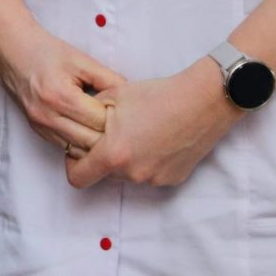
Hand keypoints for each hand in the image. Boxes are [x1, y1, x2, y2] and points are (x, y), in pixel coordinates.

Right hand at [0, 16, 122, 155]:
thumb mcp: (82, 60)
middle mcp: (47, 115)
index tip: (127, 111)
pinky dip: (81, 143)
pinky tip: (90, 131)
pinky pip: (65, 148)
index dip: (117, 118)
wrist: (11, 51)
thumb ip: (109, 79)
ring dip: (95, 144)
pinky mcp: (37, 130)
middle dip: (109, 135)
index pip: (100, 121)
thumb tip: (132, 99)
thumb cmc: (46, 51)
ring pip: (78, 151)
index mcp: (60, 96)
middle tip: (123, 126)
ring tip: (108, 131)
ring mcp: (40, 126)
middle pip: (91, 142)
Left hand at [67, 58, 240, 190]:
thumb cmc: (157, 95)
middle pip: (103, 173)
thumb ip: (88, 113)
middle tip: (112, 132)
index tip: (78, 148)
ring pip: (126, 174)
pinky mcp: (172, 179)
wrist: (203, 101)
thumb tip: (77, 122)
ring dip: (125, 158)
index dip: (72, 163)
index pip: (77, 176)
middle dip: (101, 156)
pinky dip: (146, 161)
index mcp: (114, 154)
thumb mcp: (113, 96)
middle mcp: (133, 173)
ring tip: (138, 131)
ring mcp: (154, 179)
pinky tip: (156, 139)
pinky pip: (149, 174)